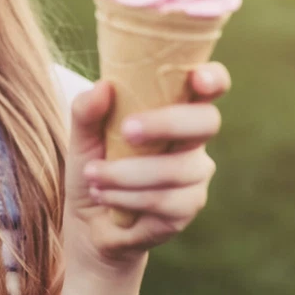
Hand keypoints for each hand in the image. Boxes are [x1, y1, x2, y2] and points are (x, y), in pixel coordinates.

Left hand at [61, 62, 230, 279]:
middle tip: (127, 131)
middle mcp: (193, 138)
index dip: (213, 78)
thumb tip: (102, 87)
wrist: (88, 216)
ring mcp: (195, 174)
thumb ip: (87, 109)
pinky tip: (104, 195)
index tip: (197, 77)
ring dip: (127, 173)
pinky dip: (127, 197)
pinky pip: (165, 200)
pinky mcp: (188, 207)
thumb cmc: (93, 161)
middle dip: (166, 124)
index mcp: (173, 107)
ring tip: (94, 175)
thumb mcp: (82, 134)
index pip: (209, 86)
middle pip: (205, 123)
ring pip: (178, 169)